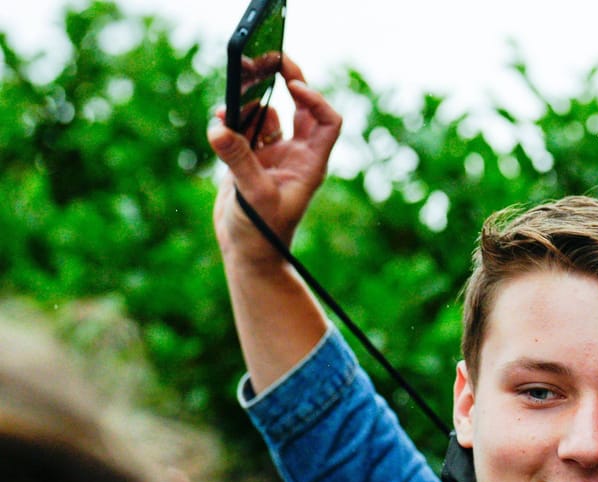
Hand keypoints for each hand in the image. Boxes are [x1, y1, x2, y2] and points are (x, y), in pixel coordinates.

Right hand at [208, 55, 341, 269]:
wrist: (248, 255)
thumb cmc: (263, 234)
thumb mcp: (253, 195)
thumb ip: (239, 161)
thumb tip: (220, 128)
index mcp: (310, 163)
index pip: (327, 122)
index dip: (315, 99)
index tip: (292, 85)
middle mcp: (296, 156)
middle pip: (302, 108)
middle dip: (288, 82)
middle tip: (270, 60)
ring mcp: (274, 157)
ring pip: (269, 116)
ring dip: (252, 104)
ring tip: (232, 98)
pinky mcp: (251, 161)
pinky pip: (246, 130)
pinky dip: (233, 121)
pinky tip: (219, 121)